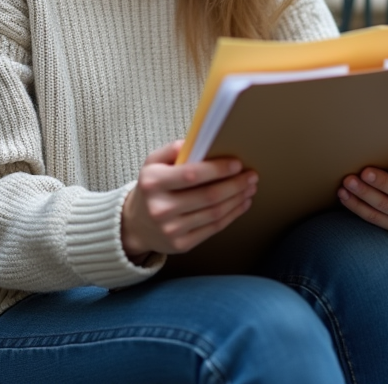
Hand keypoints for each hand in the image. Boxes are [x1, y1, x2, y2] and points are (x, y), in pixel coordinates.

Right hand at [121, 141, 257, 260]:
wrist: (136, 225)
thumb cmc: (151, 189)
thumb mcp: (152, 163)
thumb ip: (172, 149)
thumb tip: (197, 142)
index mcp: (153, 183)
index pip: (191, 175)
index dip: (218, 169)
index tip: (237, 164)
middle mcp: (161, 208)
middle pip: (208, 196)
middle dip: (235, 184)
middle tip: (251, 175)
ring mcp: (171, 229)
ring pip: (215, 213)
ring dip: (237, 198)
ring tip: (249, 187)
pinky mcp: (181, 244)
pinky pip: (214, 228)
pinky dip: (232, 214)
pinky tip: (241, 203)